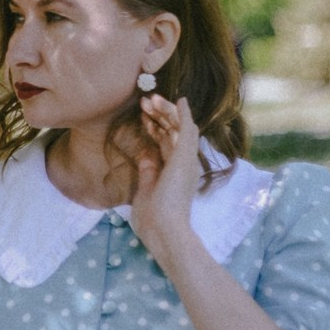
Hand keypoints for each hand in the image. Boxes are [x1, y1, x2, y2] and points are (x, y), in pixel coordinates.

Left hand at [129, 93, 201, 262]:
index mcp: (174, 173)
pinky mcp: (185, 158)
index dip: (156, 128)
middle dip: (159, 115)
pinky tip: (179, 100)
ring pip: (179, 127)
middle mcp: (184, 165)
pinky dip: (183, 114)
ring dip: (166, 111)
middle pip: (173, 132)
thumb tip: (145, 154)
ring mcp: (186, 160)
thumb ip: (148, 172)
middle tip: (145, 100)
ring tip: (151, 98)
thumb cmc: (153, 220)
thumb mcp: (146, 190)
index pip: (166, 144)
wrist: (163, 231)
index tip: (143, 116)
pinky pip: (186, 130)